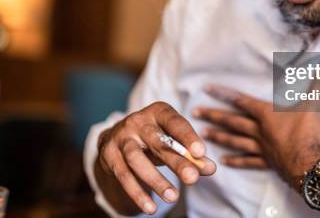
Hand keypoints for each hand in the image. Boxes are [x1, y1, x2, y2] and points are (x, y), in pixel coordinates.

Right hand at [98, 101, 216, 213]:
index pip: (175, 122)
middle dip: (176, 161)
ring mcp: (120, 137)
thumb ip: (192, 155)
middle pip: (158, 142)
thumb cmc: (154, 139)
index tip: (201, 152)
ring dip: (155, 180)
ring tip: (173, 197)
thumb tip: (210, 168)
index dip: (188, 136)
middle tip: (192, 178)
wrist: (116, 138)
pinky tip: (151, 207)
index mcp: (158, 112)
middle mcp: (137, 121)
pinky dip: (137, 193)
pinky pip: (123, 175)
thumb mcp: (172, 141)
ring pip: (136, 159)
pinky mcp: (108, 155)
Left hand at [193, 84, 319, 189]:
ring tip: (202, 134)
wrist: (309, 163)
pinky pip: (248, 161)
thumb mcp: (312, 103)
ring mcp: (260, 147)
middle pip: (232, 121)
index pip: (240, 100)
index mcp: (265, 114)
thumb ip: (319, 82)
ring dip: (218, 137)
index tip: (206, 89)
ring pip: (235, 140)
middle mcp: (258, 130)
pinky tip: (224, 162)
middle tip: (195, 112)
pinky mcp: (266, 162)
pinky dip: (236, 161)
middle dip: (213, 115)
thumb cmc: (306, 132)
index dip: (224, 93)